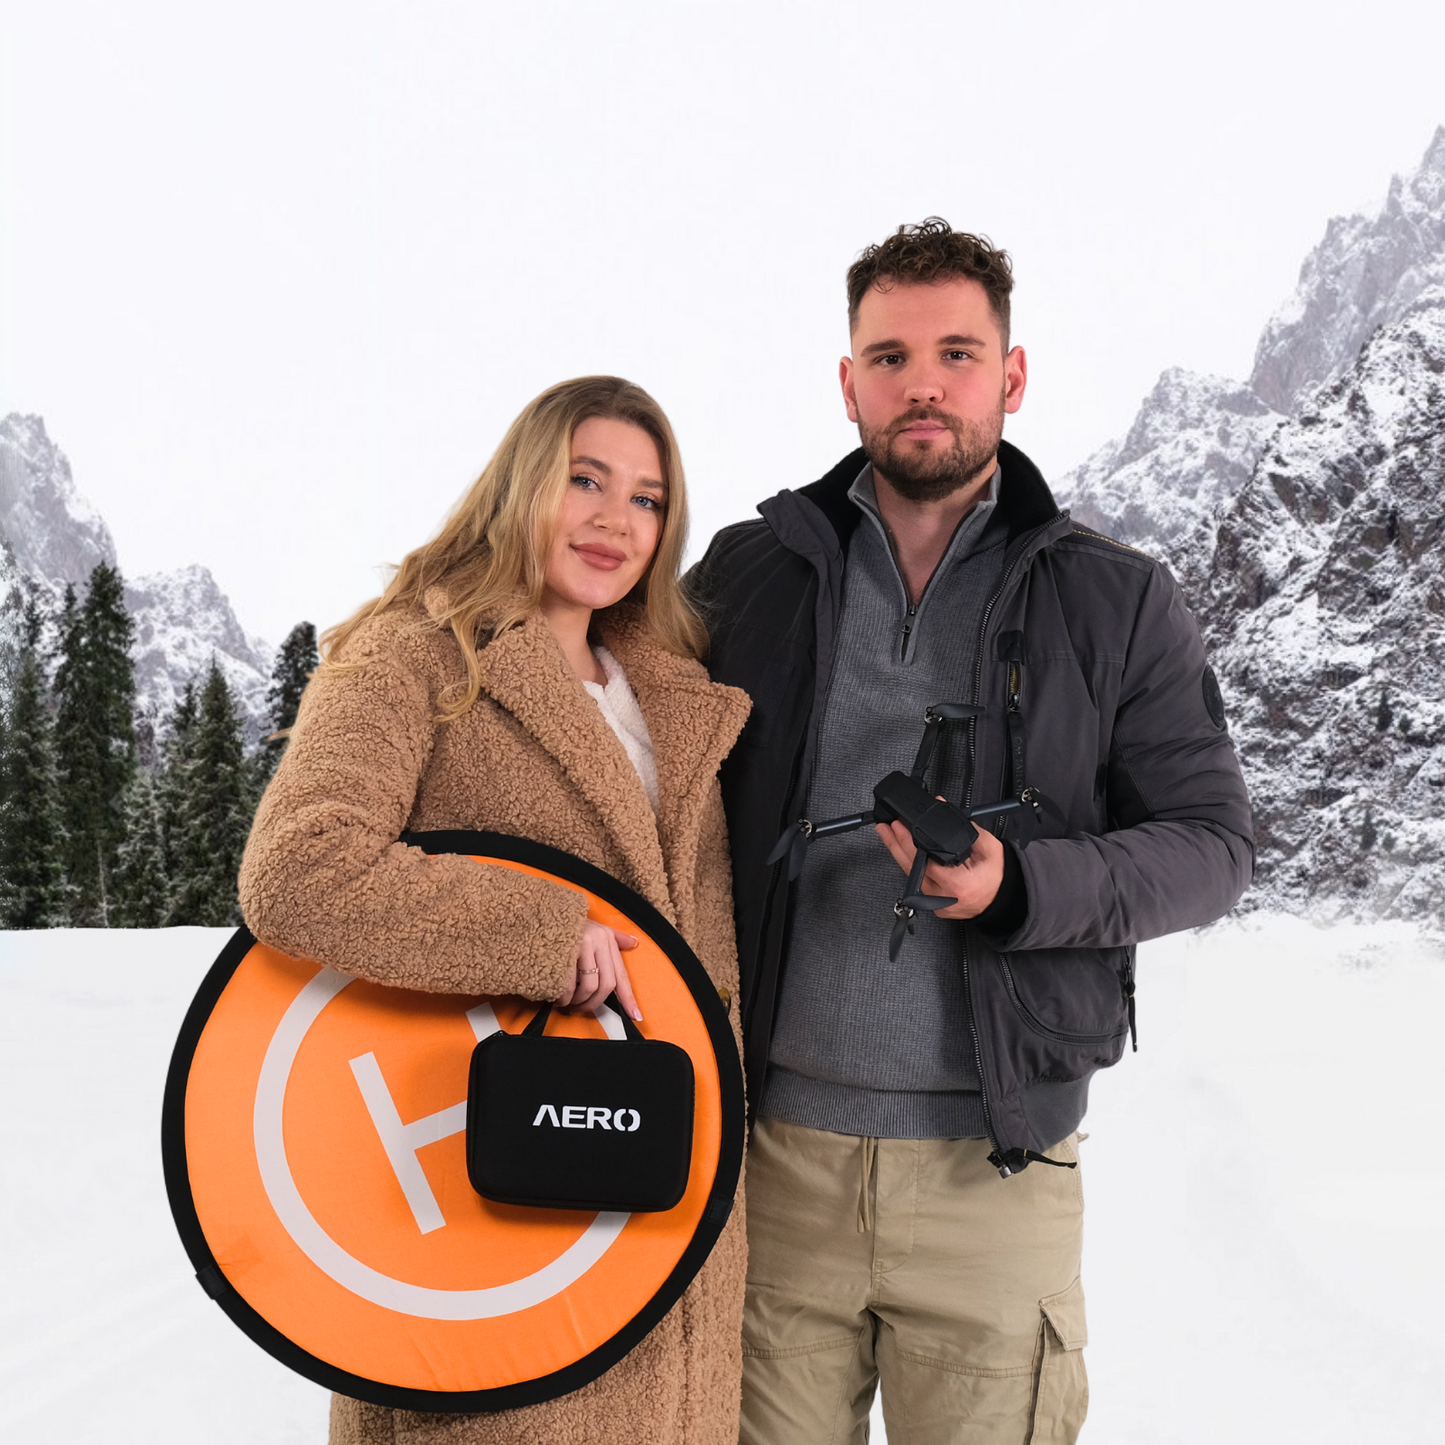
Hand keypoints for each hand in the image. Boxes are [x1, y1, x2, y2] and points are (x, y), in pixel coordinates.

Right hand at [561, 920, 641, 1019]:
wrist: (539, 912)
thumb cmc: (565, 923)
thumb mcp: (593, 926)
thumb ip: (613, 937)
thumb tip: (633, 943)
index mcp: (607, 938)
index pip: (621, 975)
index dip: (628, 998)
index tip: (635, 1015)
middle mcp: (598, 941)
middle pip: (606, 985)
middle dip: (593, 1003)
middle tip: (581, 1008)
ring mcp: (581, 946)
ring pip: (589, 987)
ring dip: (577, 1001)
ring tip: (567, 1001)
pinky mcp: (564, 953)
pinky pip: (568, 986)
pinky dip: (563, 998)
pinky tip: (557, 997)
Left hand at [875, 813, 1004, 919]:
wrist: (1006, 899)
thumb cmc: (1000, 876)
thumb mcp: (988, 846)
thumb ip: (964, 826)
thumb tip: (942, 806)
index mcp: (958, 884)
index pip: (923, 861)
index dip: (907, 843)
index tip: (898, 826)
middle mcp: (944, 898)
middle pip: (910, 869)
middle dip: (895, 845)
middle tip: (886, 828)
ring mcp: (938, 905)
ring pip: (911, 877)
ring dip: (899, 855)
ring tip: (890, 836)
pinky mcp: (936, 907)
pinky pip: (918, 884)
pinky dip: (910, 867)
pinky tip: (902, 853)